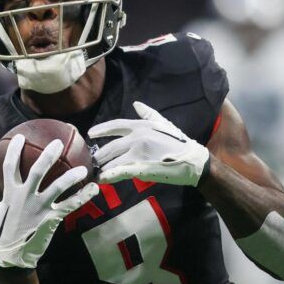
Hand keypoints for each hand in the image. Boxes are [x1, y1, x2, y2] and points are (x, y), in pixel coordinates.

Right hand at [0, 134, 98, 268]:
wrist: (12, 256)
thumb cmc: (1, 232)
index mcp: (10, 192)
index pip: (10, 166)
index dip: (14, 150)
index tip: (20, 136)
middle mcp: (25, 197)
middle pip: (37, 170)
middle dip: (48, 155)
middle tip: (58, 143)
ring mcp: (39, 208)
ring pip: (58, 187)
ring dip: (72, 176)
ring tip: (83, 167)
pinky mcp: (51, 218)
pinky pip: (70, 205)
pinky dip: (83, 196)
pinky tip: (94, 188)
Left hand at [88, 101, 209, 185]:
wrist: (193, 161)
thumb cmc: (179, 143)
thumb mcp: (163, 124)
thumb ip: (148, 114)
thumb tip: (137, 103)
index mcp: (141, 126)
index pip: (115, 125)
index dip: (101, 130)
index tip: (90, 134)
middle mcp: (137, 137)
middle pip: (110, 147)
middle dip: (100, 155)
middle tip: (93, 162)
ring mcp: (138, 153)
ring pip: (113, 161)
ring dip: (103, 168)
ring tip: (97, 173)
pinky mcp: (141, 167)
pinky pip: (120, 172)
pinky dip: (109, 176)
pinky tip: (102, 179)